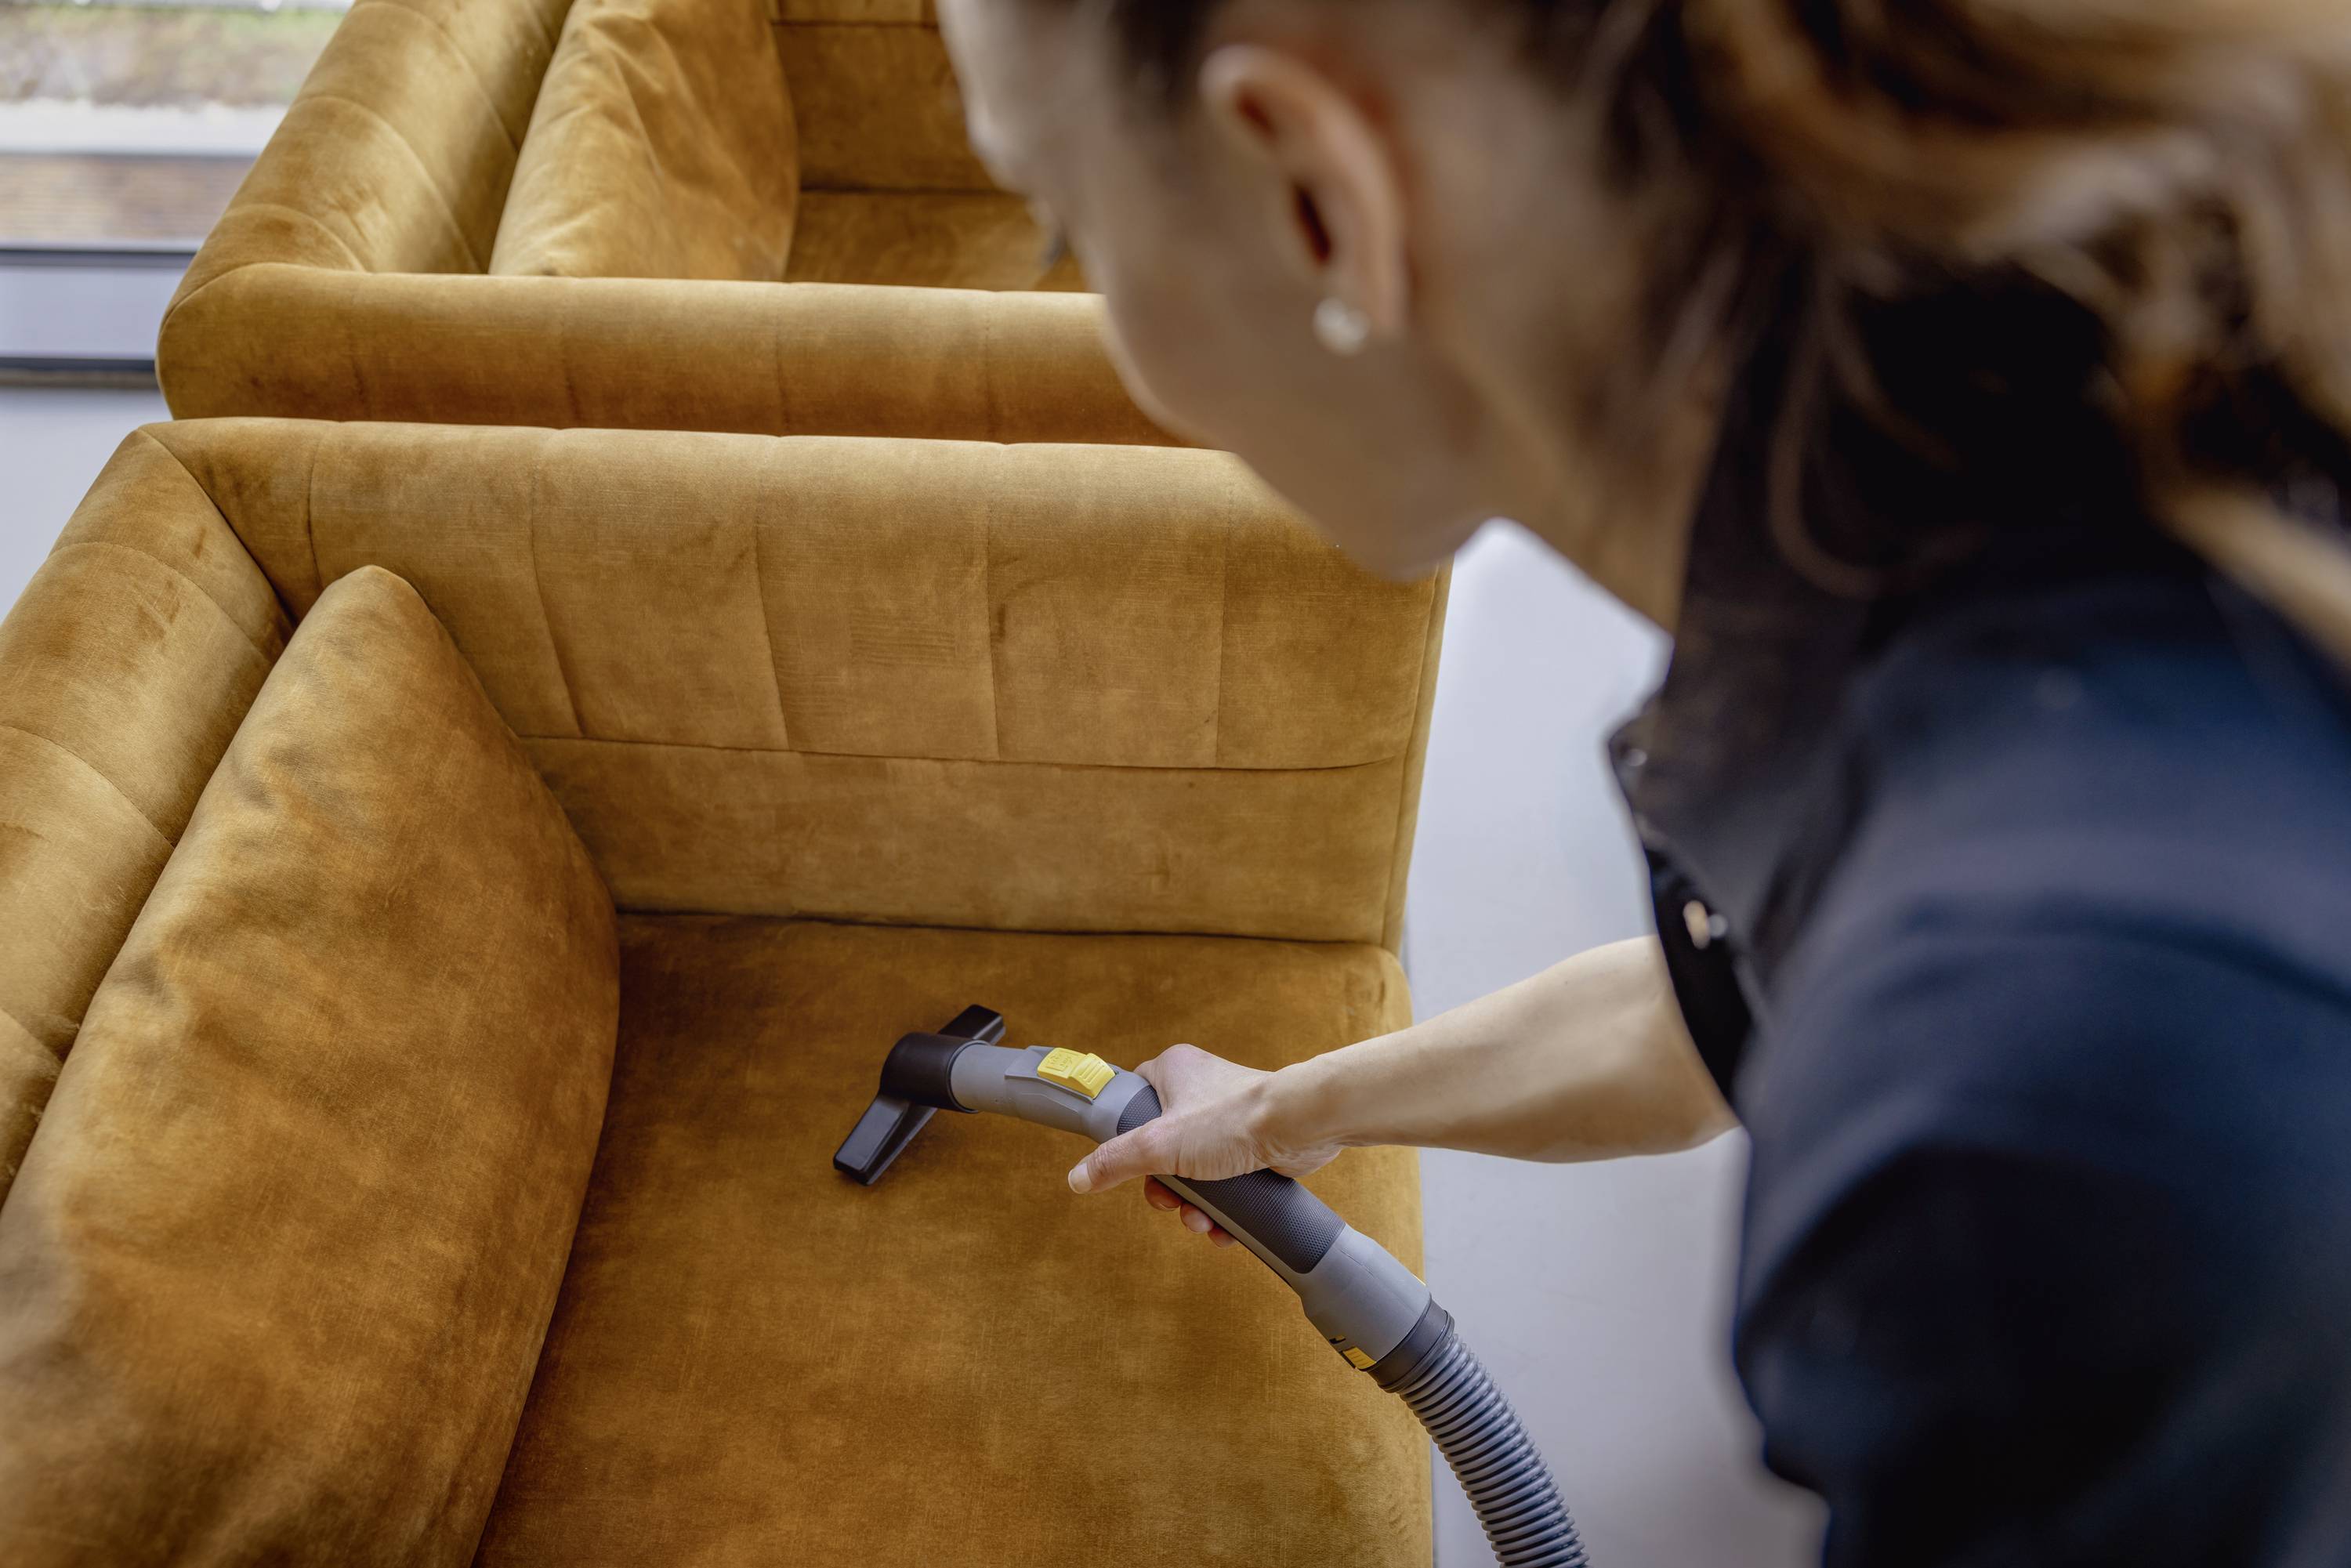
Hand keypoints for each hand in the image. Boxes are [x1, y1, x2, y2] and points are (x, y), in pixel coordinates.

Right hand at [1066, 1044, 1341, 1247]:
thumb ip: (1115, 1160)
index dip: (1124, 1132)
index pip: (1132, 1096)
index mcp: (1173, 1072)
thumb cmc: (1233, 1119)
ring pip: (1194, 1171)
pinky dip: (1222, 1209)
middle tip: (1169, 1202)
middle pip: (1161, 1147)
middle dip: (1164, 1187)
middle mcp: (1200, 1091)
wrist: (1301, 1127)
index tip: (1126, 1160)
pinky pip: (1226, 1183)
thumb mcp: (1158, 1143)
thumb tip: (1077, 1178)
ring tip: (1202, 1223)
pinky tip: (1223, 1229)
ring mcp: (1228, 1121)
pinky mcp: (1253, 1147)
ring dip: (1193, 1205)